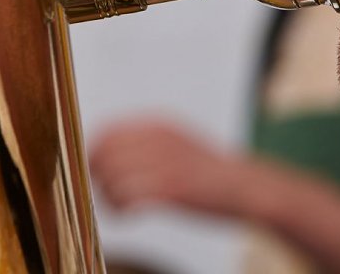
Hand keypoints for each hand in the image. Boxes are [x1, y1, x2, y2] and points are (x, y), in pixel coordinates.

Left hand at [88, 119, 246, 215]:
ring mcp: (164, 163)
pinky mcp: (171, 189)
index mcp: (158, 125)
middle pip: (104, 155)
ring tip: (121, 208)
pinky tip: (131, 215)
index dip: (94, 154)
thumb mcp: (177, 142)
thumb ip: (146, 143)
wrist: (245, 188)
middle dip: (98, 177)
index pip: (107, 131)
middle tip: (107, 194)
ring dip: (109, 197)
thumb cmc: (208, 172)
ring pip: (111, 178)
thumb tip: (108, 151)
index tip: (95, 172)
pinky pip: (126, 198)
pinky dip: (121, 210)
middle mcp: (158, 139)